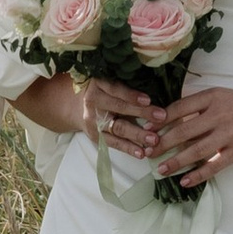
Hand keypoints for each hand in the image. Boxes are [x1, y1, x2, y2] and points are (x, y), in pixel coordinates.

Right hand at [17, 72, 162, 157]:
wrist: (72, 105)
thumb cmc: (100, 89)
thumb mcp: (106, 80)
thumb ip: (124, 83)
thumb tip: (158, 84)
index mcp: (98, 83)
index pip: (115, 89)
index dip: (131, 95)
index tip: (148, 99)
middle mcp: (93, 101)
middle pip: (119, 108)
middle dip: (142, 114)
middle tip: (161, 117)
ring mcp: (93, 120)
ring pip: (117, 127)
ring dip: (137, 135)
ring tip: (153, 141)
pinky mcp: (94, 135)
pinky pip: (112, 143)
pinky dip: (127, 148)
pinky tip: (141, 153)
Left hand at [151, 80, 232, 191]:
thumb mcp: (221, 96)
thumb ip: (199, 105)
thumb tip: (170, 119)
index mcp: (212, 98)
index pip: (179, 108)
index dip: (160, 120)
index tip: (146, 130)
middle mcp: (218, 114)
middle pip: (182, 131)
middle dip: (161, 144)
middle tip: (147, 153)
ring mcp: (228, 134)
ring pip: (195, 150)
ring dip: (175, 162)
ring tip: (161, 170)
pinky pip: (214, 165)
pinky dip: (199, 175)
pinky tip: (186, 181)